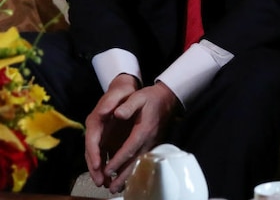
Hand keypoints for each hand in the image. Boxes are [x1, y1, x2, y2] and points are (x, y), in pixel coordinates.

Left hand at [85, 76, 179, 192]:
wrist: (167, 99)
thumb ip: (128, 105)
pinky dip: (135, 170)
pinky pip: (143, 160)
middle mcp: (149, 139)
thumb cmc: (150, 97)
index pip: (129, 148)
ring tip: (117, 188)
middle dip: (123, 175)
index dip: (118, 160)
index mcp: (143, 129)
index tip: (108, 170)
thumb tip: (117, 113)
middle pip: (135, 160)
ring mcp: (151, 142)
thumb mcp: (138, 96)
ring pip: (139, 162)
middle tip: (111, 187)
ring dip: (128, 176)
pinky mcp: (152, 144)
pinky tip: (127, 177)